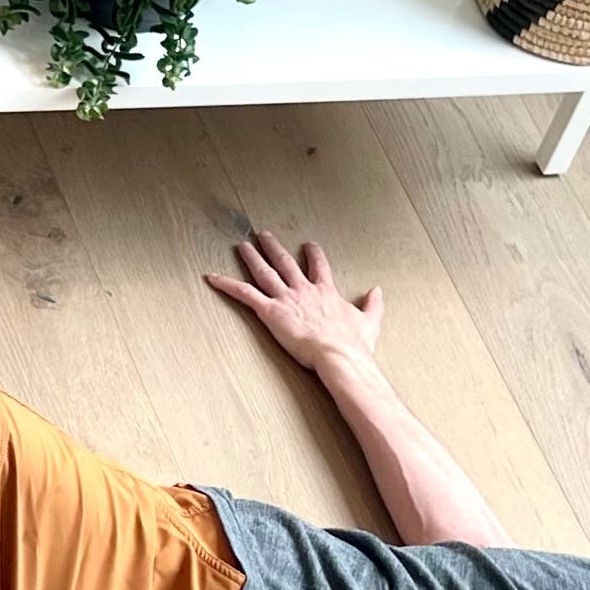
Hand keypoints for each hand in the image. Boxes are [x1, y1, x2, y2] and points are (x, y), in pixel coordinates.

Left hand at [205, 230, 382, 377]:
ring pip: (264, 272)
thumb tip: (378, 291)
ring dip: (252, 258)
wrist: (339, 354)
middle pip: (286, 262)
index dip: (313, 254)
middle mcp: (304, 289)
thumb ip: (373, 305)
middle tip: (264, 235)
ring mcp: (286, 299)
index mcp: (326, 292)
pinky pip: (244, 294)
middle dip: (274, 247)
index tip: (309, 244)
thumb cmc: (353, 344)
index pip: (319, 266)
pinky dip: (227, 284)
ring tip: (242, 245)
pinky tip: (212, 276)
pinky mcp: (271, 311)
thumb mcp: (370, 322)